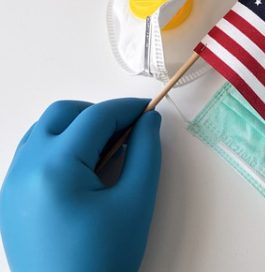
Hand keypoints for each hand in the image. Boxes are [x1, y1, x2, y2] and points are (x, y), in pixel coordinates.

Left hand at [0, 98, 160, 270]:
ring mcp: (11, 183)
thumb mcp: (135, 203)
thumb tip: (149, 119)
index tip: (150, 111)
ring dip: (76, 129)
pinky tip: (82, 172)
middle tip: (127, 133)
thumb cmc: (106, 256)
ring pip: (43, 131)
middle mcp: (25, 168)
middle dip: (98, 114)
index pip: (95, 118)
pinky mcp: (9, 198)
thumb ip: (146, 153)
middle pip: (62, 114)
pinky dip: (59, 148)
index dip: (127, 108)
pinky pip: (32, 155)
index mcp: (56, 168)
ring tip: (105, 153)